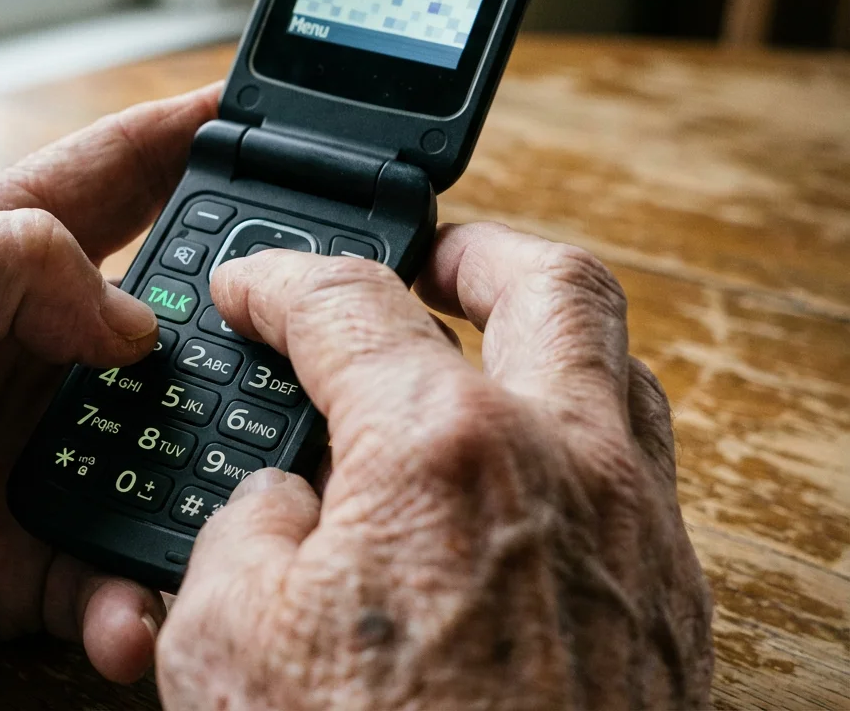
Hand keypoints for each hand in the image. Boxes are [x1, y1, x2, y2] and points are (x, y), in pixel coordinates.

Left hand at [0, 85, 219, 709]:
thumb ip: (7, 269)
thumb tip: (132, 323)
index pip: (110, 182)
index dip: (188, 146)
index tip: (269, 132)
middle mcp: (26, 359)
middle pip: (169, 334)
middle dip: (239, 341)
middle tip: (299, 360)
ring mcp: (29, 460)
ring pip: (163, 463)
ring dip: (202, 487)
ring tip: (229, 515)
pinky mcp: (21, 561)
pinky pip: (109, 579)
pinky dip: (132, 602)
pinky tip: (128, 616)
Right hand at [157, 224, 713, 709]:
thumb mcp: (225, 642)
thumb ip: (241, 530)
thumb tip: (280, 503)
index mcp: (442, 450)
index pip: (349, 304)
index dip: (281, 280)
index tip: (252, 288)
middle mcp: (565, 466)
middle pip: (551, 284)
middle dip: (476, 250)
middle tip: (426, 259)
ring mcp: (636, 536)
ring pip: (619, 371)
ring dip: (547, 339)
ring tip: (482, 350)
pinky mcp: (668, 609)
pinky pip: (637, 472)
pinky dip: (578, 436)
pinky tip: (516, 483)